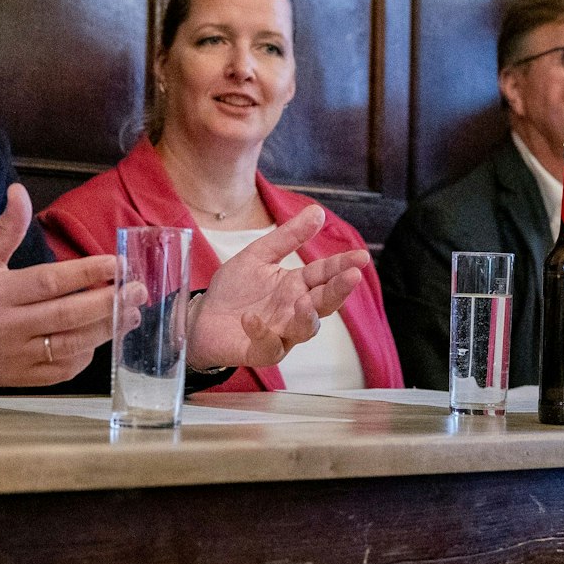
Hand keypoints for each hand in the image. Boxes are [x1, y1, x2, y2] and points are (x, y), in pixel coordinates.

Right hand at [0, 184, 127, 386]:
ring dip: (107, 330)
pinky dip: (85, 356)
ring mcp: (17, 356)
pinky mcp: (21, 378)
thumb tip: (19, 192)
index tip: (117, 263)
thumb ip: (5, 229)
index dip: (86, 273)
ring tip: (133, 314)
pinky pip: (61, 370)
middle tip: (139, 289)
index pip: (50, 282)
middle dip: (110, 302)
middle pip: (69, 316)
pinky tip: (100, 339)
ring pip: (71, 345)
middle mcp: (10, 326)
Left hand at [187, 205, 367, 369]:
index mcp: (297, 286)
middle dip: (338, 290)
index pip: (325, 274)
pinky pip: (268, 347)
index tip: (361, 256)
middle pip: (323, 303)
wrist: (202, 317)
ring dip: (306, 317)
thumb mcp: (259, 255)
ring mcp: (280, 333)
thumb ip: (288, 236)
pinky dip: (262, 334)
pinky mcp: (259, 352)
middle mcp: (294, 310)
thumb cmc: (234, 289)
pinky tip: (251, 318)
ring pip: (304, 330)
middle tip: (351, 277)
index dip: (343, 265)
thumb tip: (318, 211)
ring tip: (304, 301)